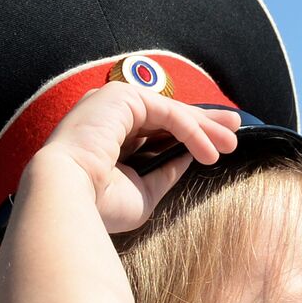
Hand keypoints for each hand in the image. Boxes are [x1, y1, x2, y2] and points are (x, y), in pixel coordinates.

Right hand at [33, 82, 240, 232]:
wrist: (67, 199)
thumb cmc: (98, 205)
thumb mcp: (144, 192)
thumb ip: (165, 171)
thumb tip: (189, 157)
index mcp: (107, 137)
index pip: (154, 130)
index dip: (187, 135)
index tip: (215, 146)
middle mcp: (107, 115)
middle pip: (166, 115)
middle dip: (204, 123)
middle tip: (234, 133)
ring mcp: (112, 102)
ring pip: (170, 112)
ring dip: (204, 127)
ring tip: (230, 145)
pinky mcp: (121, 97)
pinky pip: (167, 112)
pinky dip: (192, 130)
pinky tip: (209, 151)